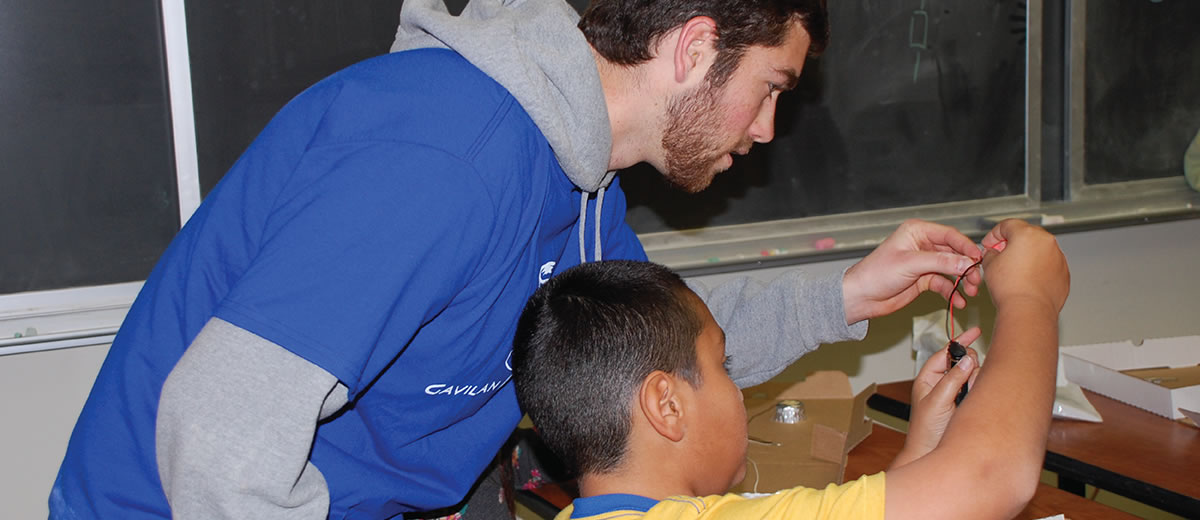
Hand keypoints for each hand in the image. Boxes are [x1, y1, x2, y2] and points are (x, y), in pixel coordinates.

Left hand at [843, 219, 983, 323]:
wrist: (861, 297)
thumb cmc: (875, 273)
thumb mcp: (910, 264)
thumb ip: (941, 262)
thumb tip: (966, 262)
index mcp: (917, 231)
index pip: (949, 235)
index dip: (966, 247)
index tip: (979, 259)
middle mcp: (922, 245)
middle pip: (954, 253)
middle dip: (967, 266)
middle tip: (976, 280)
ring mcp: (924, 263)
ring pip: (952, 269)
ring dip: (963, 281)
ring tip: (970, 292)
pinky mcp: (924, 279)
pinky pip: (944, 284)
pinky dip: (952, 292)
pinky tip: (958, 301)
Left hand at [891, 327, 981, 468]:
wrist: (930, 454)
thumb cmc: (925, 431)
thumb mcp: (937, 402)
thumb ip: (952, 380)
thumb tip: (967, 360)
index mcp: (928, 379)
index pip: (945, 353)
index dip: (960, 342)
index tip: (975, 331)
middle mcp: (942, 383)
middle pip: (963, 361)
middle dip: (969, 365)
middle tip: (966, 381)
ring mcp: (955, 393)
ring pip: (973, 375)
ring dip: (973, 381)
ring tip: (964, 399)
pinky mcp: (967, 403)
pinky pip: (978, 389)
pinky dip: (978, 390)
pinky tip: (972, 400)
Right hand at [981, 219, 1069, 312]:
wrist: (1029, 311)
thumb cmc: (1010, 289)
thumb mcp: (989, 265)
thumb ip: (991, 253)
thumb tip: (994, 253)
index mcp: (1027, 234)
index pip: (1007, 225)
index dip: (993, 235)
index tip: (989, 245)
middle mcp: (1046, 242)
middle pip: (1026, 235)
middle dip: (1011, 244)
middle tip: (1000, 255)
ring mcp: (1058, 257)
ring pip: (1039, 250)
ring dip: (1026, 256)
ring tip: (1013, 272)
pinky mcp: (1063, 273)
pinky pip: (1048, 265)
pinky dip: (1038, 269)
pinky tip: (1026, 281)